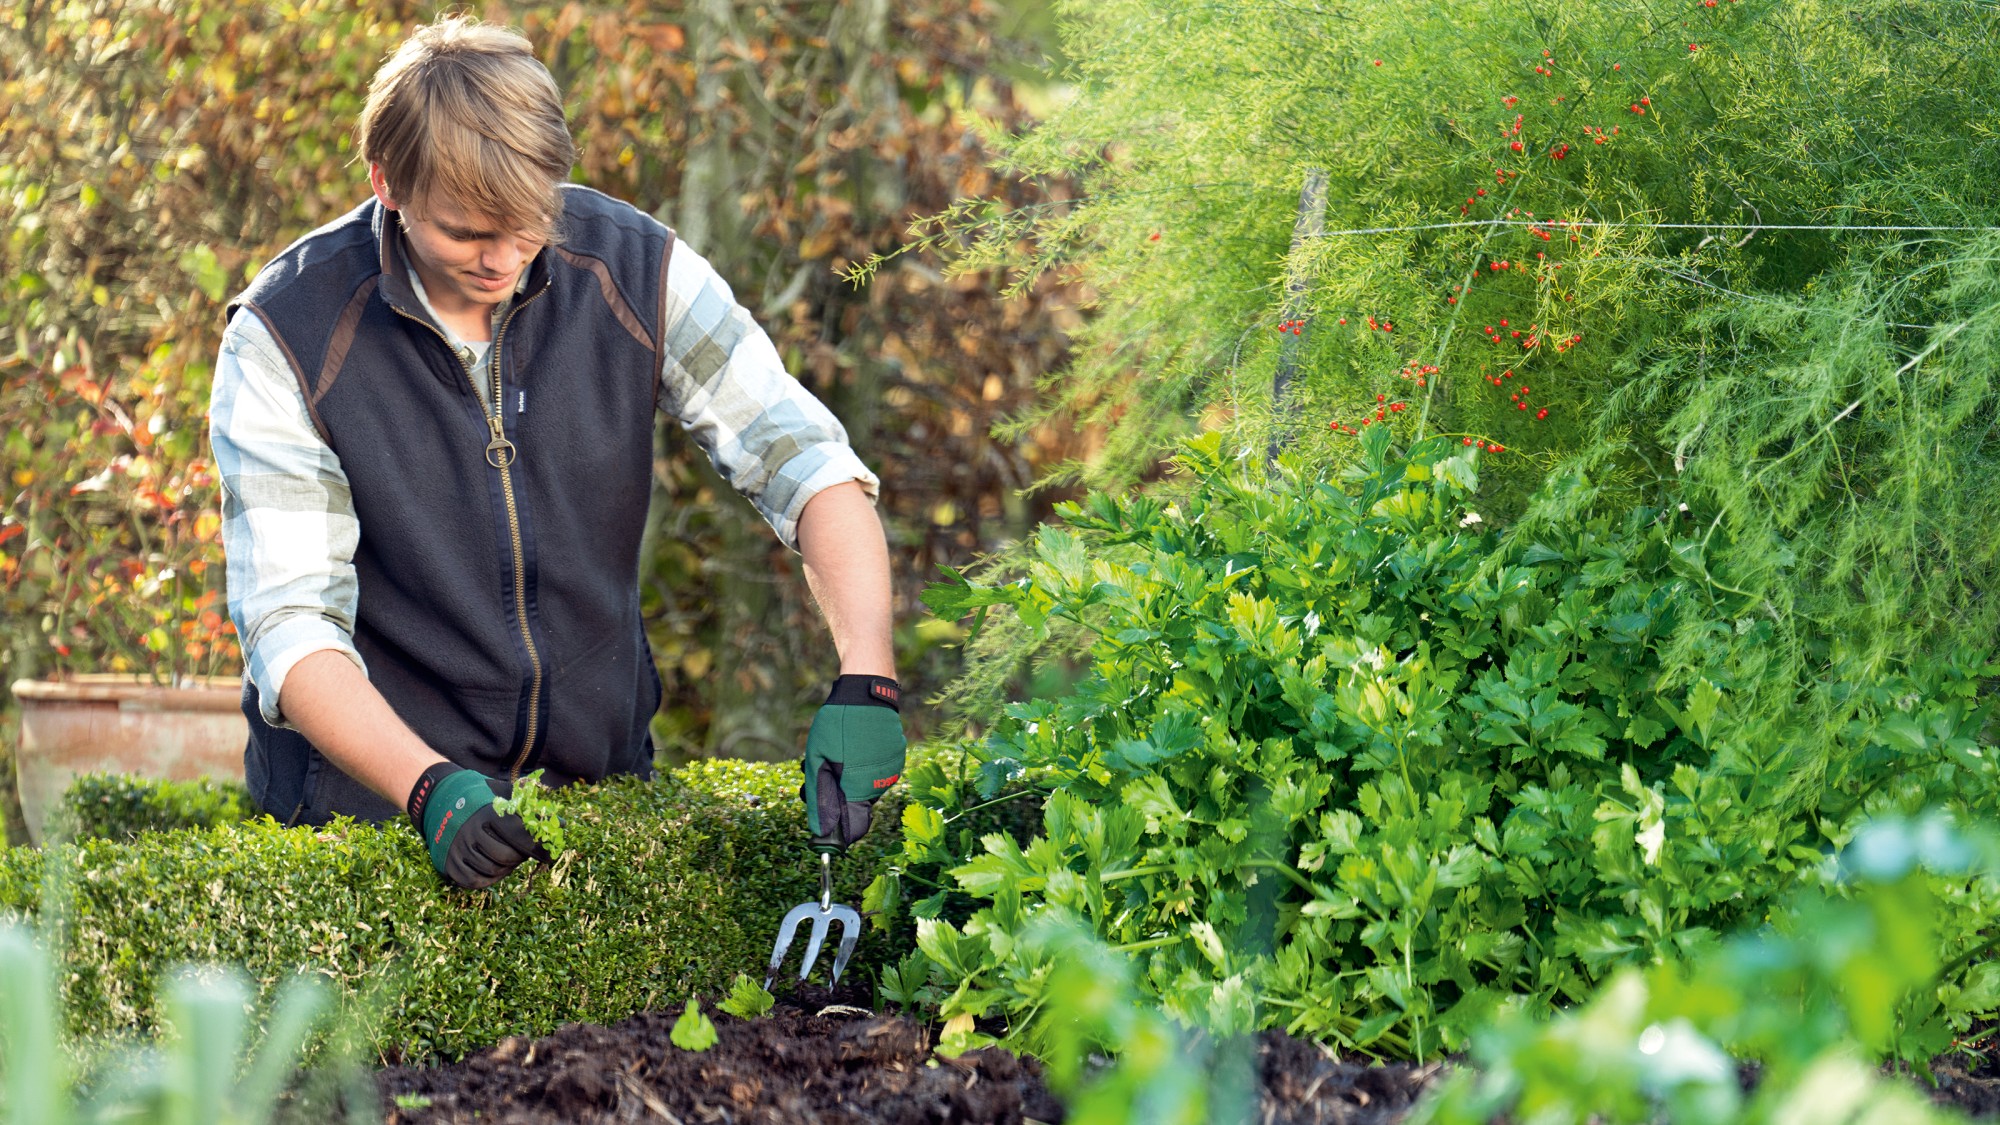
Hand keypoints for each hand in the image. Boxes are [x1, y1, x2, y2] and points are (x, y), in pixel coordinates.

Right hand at [407, 764, 551, 888]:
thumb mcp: (504, 794)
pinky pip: (475, 882)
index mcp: (488, 813)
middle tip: (522, 851)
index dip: (539, 848)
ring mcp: (457, 849)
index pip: (521, 836)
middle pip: (508, 857)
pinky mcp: (449, 863)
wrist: (440, 799)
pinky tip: (494, 867)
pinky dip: (490, 878)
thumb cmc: (481, 797)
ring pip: (493, 871)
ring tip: (507, 855)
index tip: (551, 856)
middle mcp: (470, 832)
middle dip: (520, 856)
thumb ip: (533, 809)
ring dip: (506, 867)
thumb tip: (562, 825)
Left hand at [800, 675, 906, 848]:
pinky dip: (863, 766)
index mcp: (861, 789)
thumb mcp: (818, 759)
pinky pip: (877, 771)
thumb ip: (820, 796)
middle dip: (838, 797)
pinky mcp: (896, 756)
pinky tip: (854, 747)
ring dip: (851, 779)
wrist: (868, 692)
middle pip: (856, 805)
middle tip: (821, 774)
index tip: (824, 829)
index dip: (837, 830)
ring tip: (839, 754)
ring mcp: (891, 770)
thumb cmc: (839, 725)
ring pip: (866, 787)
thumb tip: (820, 828)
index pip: (854, 828)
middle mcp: (881, 784)